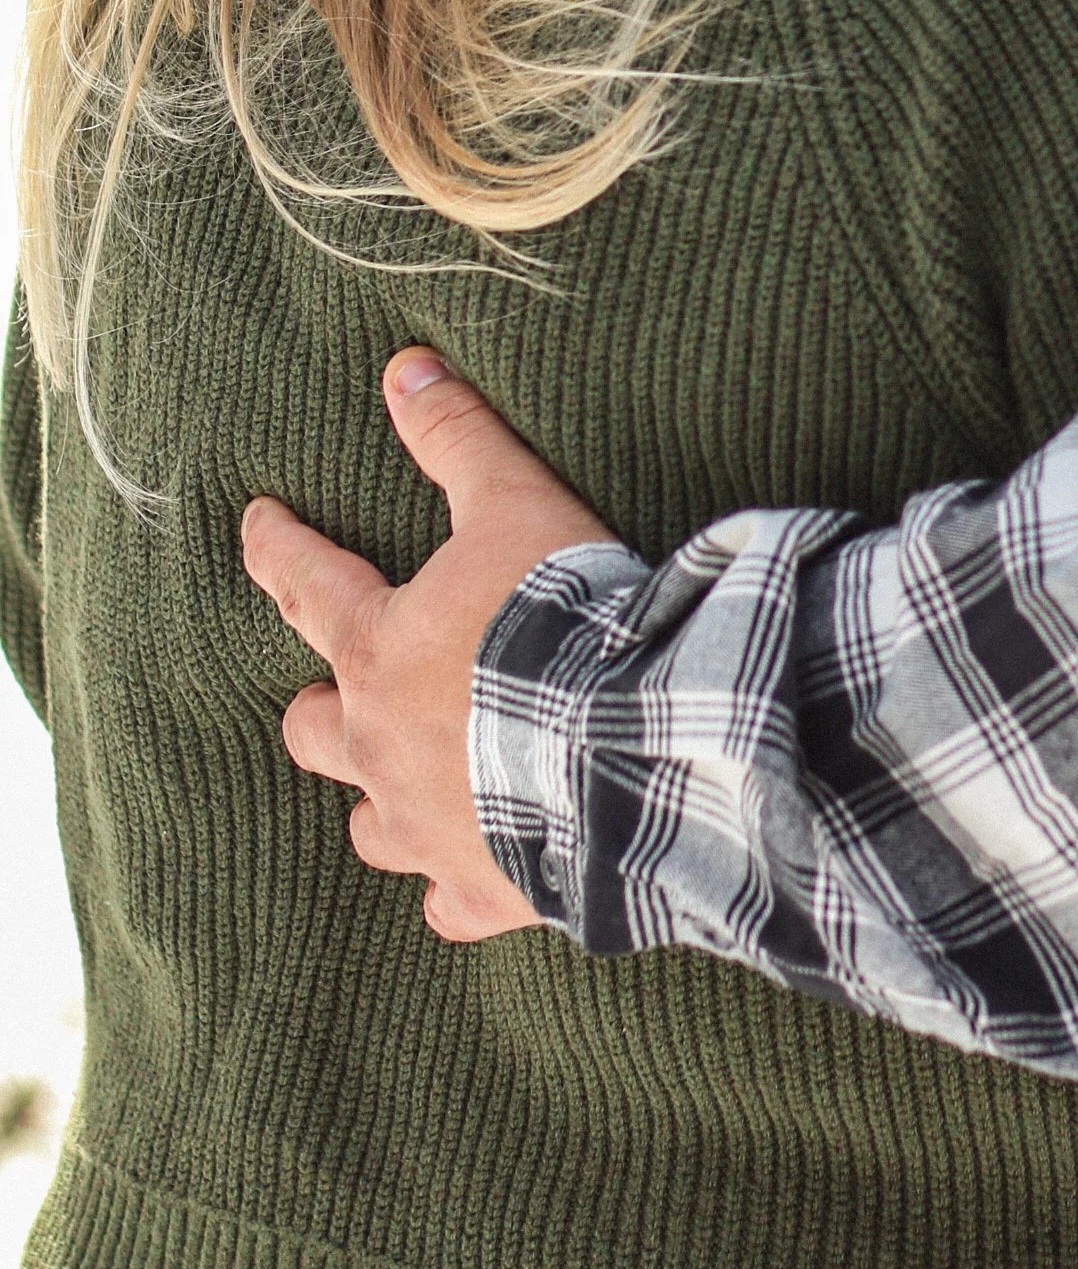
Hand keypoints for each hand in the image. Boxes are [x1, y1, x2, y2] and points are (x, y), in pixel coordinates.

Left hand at [242, 350, 616, 941]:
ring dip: (376, 797)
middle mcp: (382, 747)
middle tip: (339, 684)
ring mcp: (427, 828)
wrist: (630, 745)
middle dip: (320, 703)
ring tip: (401, 781)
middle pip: (315, 727)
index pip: (305, 585)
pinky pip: (445, 903)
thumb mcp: (515, 502)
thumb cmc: (565, 619)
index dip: (277, 548)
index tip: (256, 525)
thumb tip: (403, 365)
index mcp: (381, 649)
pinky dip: (452, 886)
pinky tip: (467, 876)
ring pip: (366, 824)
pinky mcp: (482, 886)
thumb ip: (456, 436)